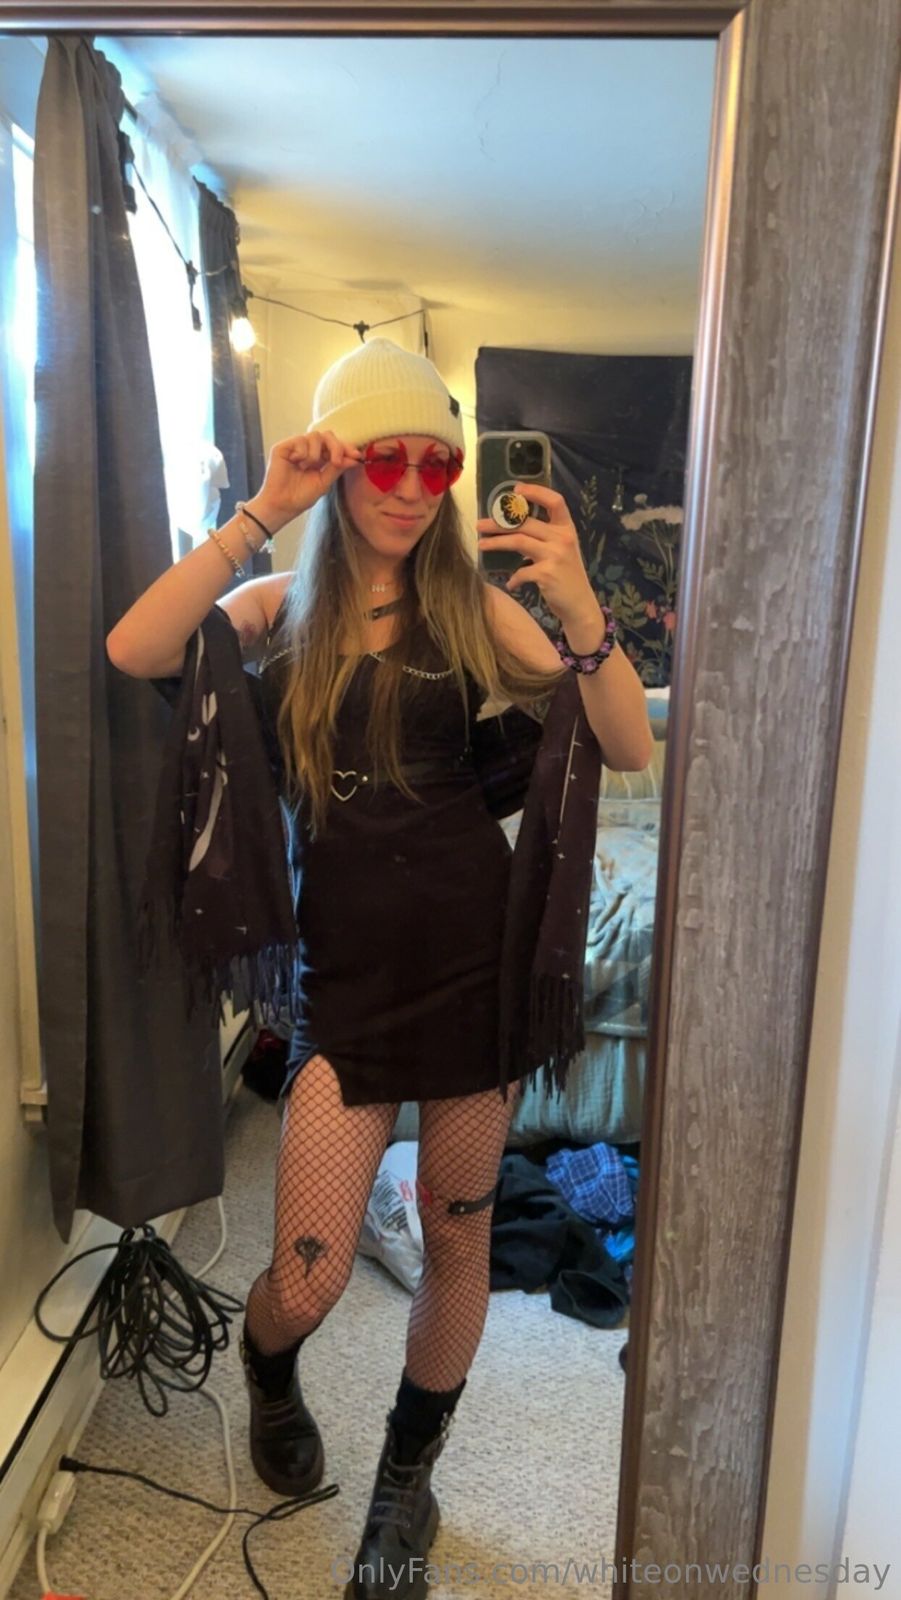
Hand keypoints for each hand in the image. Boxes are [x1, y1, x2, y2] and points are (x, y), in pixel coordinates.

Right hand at [251, 431, 363, 529]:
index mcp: (320, 459)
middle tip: (336, 462)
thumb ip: (337, 468)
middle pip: (327, 436)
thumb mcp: (324, 482)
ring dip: (316, 453)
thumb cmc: (300, 497)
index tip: (357, 455)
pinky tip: (296, 464)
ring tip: (307, 468)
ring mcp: (296, 447)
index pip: (335, 446)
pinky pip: (300, 440)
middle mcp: (308, 450)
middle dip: (336, 447)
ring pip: (315, 436)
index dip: (346, 447)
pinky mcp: (284, 447)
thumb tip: (354, 458)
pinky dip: (303, 453)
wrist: (282, 505)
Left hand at [476, 481, 598, 626]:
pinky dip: (513, 578)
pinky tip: (510, 583)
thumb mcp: (562, 551)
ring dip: (497, 543)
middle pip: (526, 523)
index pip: (555, 501)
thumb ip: (545, 537)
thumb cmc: (568, 577)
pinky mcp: (547, 574)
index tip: (515, 490)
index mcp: (567, 529)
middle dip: (499, 523)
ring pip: (519, 541)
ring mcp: (555, 556)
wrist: (580, 605)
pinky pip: (521, 571)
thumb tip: (513, 526)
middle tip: (480, 525)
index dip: (536, 491)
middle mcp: (562, 538)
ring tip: (481, 545)